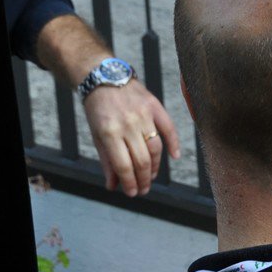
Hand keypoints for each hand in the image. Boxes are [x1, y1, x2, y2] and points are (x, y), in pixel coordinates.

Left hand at [81, 81, 182, 196]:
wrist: (104, 78)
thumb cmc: (98, 110)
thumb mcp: (97, 136)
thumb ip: (106, 161)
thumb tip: (114, 186)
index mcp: (110, 133)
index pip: (124, 165)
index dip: (129, 183)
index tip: (132, 193)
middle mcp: (128, 124)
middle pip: (142, 160)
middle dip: (143, 179)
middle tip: (143, 189)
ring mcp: (143, 115)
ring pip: (156, 148)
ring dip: (155, 166)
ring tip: (151, 176)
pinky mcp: (154, 106)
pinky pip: (169, 127)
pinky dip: (174, 143)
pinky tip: (175, 156)